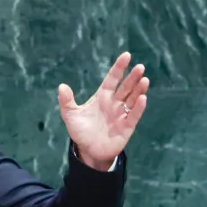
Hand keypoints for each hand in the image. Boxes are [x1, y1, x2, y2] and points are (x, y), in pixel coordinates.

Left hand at [58, 52, 148, 170]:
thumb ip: (66, 101)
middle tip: (140, 67)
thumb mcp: (70, 115)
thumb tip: (61, 86)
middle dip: (133, 77)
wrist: (88, 151)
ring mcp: (122, 114)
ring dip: (139, 90)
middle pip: (126, 87)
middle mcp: (114, 103)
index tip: (126, 55)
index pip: (112, 79)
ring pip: (133, 99)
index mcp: (102, 96)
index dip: (119, 67)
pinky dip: (139, 107)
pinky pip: (134, 115)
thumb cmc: (81, 131)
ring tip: (144, 80)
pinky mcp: (127, 126)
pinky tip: (143, 98)